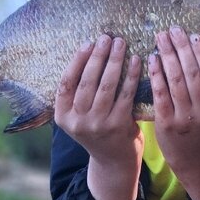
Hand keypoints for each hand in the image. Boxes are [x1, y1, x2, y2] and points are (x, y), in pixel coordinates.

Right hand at [55, 34, 143, 199]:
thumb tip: (89, 51)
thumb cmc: (97, 130)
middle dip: (98, 55)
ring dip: (114, 61)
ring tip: (120, 43)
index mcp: (63, 116)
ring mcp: (98, 125)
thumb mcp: (79, 116)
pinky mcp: (118, 126)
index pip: (66, 82)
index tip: (88, 43)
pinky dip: (131, 75)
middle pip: (87, 81)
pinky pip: (125, 94)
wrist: (113, 162)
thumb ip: (79, 94)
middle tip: (107, 37)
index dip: (77, 60)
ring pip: (106, 85)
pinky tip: (137, 61)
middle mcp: (77, 121)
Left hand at [149, 26, 199, 199]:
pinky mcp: (168, 124)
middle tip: (173, 29)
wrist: (196, 161)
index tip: (193, 35)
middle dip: (181, 48)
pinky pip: (161, 94)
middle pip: (193, 73)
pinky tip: (152, 59)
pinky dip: (157, 74)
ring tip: (161, 38)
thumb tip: (198, 52)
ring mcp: (186, 119)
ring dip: (168, 55)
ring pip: (177, 80)